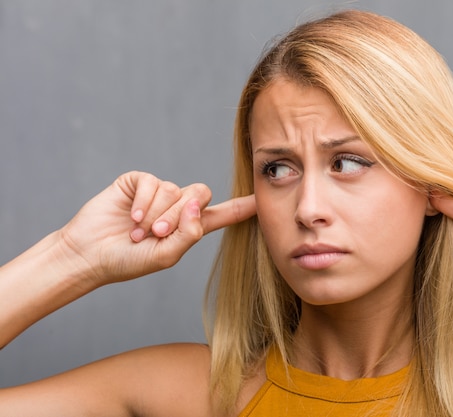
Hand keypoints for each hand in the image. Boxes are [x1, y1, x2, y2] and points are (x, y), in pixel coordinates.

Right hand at [58, 171, 255, 285]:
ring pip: (175, 190)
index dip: (242, 206)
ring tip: (138, 231)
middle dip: (178, 216)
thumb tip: (196, 203)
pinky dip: (144, 202)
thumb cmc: (128, 261)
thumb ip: (188, 233)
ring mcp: (158, 193)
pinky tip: (131, 216)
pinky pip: (153, 182)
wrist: (90, 254)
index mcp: (189, 227)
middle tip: (156, 234)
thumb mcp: (165, 255)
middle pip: (199, 195)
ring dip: (156, 214)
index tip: (263, 198)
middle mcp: (177, 206)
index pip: (223, 214)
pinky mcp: (138, 182)